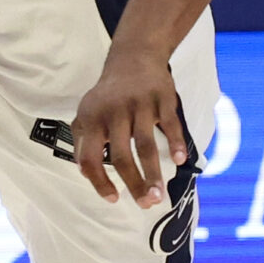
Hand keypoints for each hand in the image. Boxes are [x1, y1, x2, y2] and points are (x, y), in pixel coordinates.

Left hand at [71, 46, 189, 208]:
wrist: (134, 57)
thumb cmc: (108, 95)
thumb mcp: (88, 112)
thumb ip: (83, 141)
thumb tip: (85, 172)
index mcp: (92, 119)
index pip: (90, 158)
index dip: (99, 182)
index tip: (113, 199)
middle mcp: (114, 112)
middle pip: (122, 157)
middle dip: (134, 185)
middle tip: (146, 205)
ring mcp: (140, 105)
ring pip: (146, 146)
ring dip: (154, 174)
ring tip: (159, 196)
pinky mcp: (162, 99)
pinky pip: (170, 125)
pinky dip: (176, 144)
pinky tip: (179, 161)